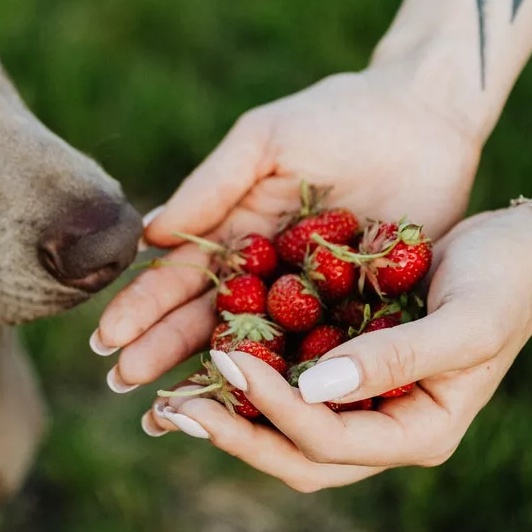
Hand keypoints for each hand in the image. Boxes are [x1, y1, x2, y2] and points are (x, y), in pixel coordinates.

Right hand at [92, 60, 481, 392]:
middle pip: (206, 320)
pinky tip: (262, 414)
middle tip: (121, 385)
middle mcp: (266, 273)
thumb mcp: (266, 140)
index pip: (179, 277)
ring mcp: (312, 299)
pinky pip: (323, 353)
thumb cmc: (338, 116)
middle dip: (161, 352)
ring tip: (172, 414)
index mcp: (236, 231)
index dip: (142, 308)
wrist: (425, 117)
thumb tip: (148, 235)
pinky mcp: (362, 313)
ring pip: (256, 349)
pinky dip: (294, 384)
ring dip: (215, 380)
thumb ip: (212, 185)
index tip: (106, 340)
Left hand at [146, 206, 531, 491]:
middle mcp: (382, 427)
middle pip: (295, 453)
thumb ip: (395, 359)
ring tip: (169, 395)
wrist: (519, 251)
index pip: (328, 442)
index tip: (227, 363)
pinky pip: (286, 381)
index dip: (272, 411)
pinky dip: (247, 374)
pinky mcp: (343, 364)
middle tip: (171, 408)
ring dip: (229, 413)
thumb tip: (314, 388)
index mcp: (416, 433)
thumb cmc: (503, 285)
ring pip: (284, 426)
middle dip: (233, 433)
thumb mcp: (464, 323)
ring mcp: (361, 400)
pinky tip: (204, 351)